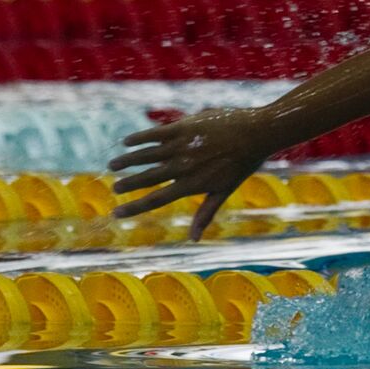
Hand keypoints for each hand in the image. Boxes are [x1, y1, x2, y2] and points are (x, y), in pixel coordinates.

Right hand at [109, 107, 271, 240]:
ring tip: (113, 165)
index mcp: (191, 185)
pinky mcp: (184, 127)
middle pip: (148, 178)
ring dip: (128, 160)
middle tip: (113, 188)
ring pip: (147, 155)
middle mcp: (183, 167)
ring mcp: (182, 145)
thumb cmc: (242, 164)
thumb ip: (205, 214)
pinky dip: (140, 138)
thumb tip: (193, 239)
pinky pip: (155, 133)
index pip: (156, 200)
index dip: (134, 207)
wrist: (256, 132)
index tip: (117, 213)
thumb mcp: (224, 191)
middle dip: (128, 184)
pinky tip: (126, 142)